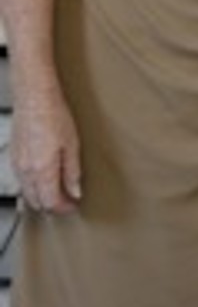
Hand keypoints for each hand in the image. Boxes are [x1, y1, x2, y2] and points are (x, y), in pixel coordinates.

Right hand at [11, 84, 81, 214]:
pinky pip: (21, 181)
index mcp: (43, 170)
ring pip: (26, 194)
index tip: (73, 206)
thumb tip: (75, 191)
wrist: (34, 97)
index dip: (63, 208)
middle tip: (66, 203)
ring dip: (40, 198)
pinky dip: (31, 187)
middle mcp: (26, 172)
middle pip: (37, 202)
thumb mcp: (72, 144)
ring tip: (56, 194)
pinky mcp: (13, 157)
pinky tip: (41, 181)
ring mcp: (17, 165)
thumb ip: (72, 172)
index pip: (51, 202)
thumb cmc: (54, 115)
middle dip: (52, 207)